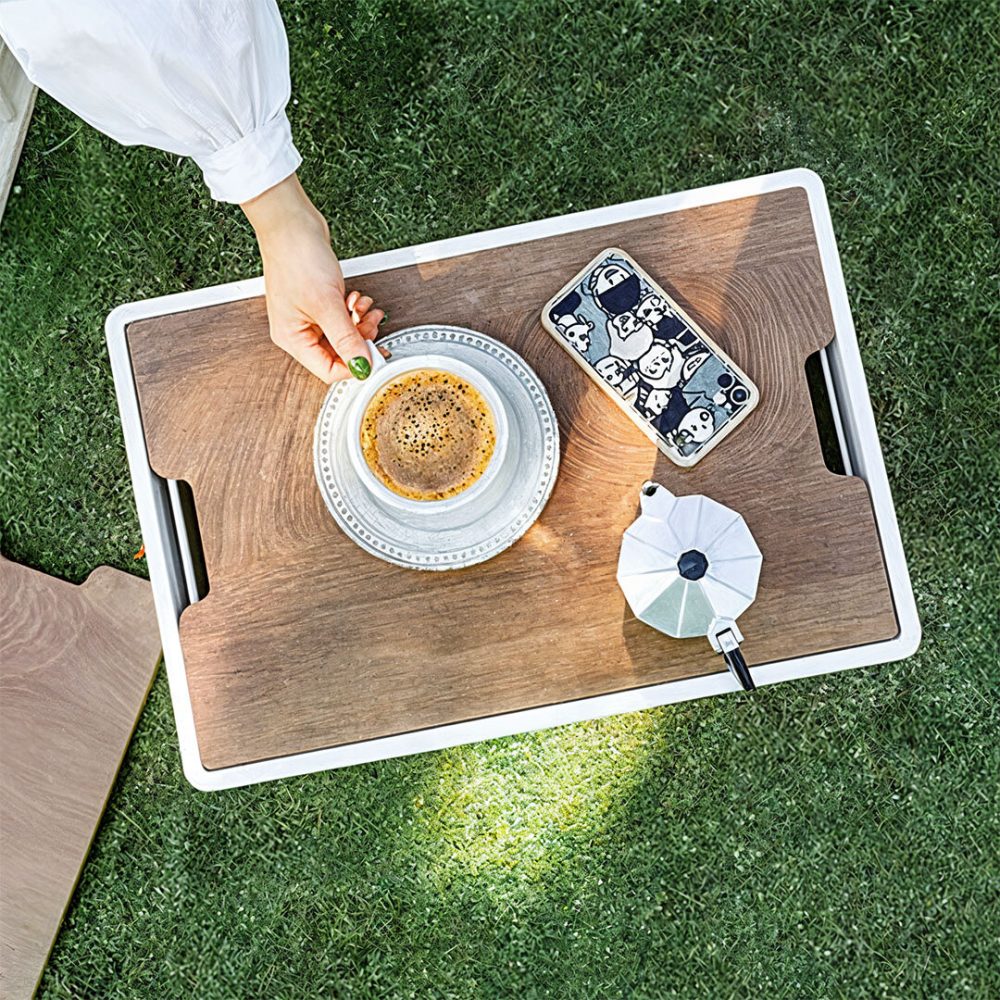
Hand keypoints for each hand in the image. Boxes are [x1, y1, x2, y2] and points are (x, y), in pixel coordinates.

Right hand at [241, 174, 384, 381]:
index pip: (328, 371)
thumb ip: (346, 339)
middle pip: (338, 353)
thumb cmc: (297, 257)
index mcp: (292, 339)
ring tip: (363, 307)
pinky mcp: (319, 302)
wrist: (292, 223)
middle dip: (359, 339)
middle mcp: (298, 331)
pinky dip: (354, 310)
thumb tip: (362, 365)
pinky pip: (342, 318)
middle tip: (371, 324)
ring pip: (343, 335)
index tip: (375, 353)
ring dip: (360, 323)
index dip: (355, 365)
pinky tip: (355, 298)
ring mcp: (308, 317)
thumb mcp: (327, 304)